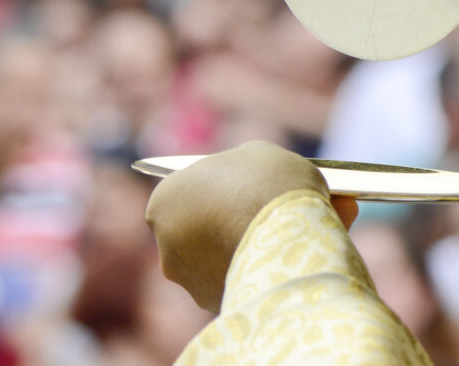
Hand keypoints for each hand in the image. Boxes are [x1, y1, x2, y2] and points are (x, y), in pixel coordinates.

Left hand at [145, 141, 357, 311]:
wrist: (292, 233)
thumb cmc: (270, 183)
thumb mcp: (254, 155)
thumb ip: (233, 167)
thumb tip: (237, 175)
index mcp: (165, 200)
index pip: (183, 195)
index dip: (212, 192)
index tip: (237, 192)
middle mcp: (166, 244)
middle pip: (193, 232)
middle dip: (217, 227)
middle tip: (252, 218)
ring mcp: (189, 279)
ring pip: (210, 263)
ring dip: (231, 254)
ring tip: (270, 242)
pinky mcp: (214, 303)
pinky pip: (231, 286)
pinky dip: (246, 277)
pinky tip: (272, 264)